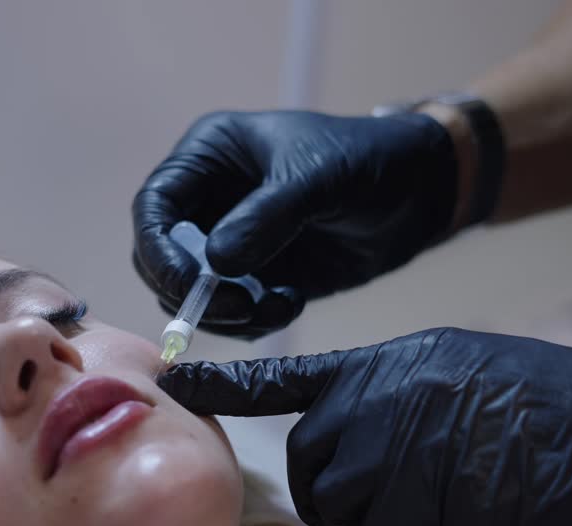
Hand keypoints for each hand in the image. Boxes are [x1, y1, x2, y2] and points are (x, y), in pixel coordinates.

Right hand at [132, 110, 457, 338]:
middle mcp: (208, 199)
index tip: (186, 284)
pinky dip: (252, 322)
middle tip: (237, 308)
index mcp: (209, 156)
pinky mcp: (254, 278)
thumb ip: (266, 217)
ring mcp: (228, 241)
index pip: (154, 206)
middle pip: (160, 258)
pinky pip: (229, 314)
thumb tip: (216, 263)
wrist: (417, 193)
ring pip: (191, 294)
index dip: (157, 249)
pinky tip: (290, 304)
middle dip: (189, 291)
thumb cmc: (366, 162)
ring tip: (275, 306)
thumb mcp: (318, 178)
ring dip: (224, 314)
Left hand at [158, 328, 571, 525]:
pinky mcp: (446, 494)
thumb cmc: (563, 404)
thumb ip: (397, 401)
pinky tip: (467, 521)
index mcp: (391, 359)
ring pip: (344, 507)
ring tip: (444, 507)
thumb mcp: (465, 372)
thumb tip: (354, 444)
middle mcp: (388, 395)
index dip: (227, 383)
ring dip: (381, 525)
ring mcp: (415, 442)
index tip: (176, 383)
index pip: (287, 374)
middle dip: (338, 491)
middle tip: (401, 498)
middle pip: (309, 460)